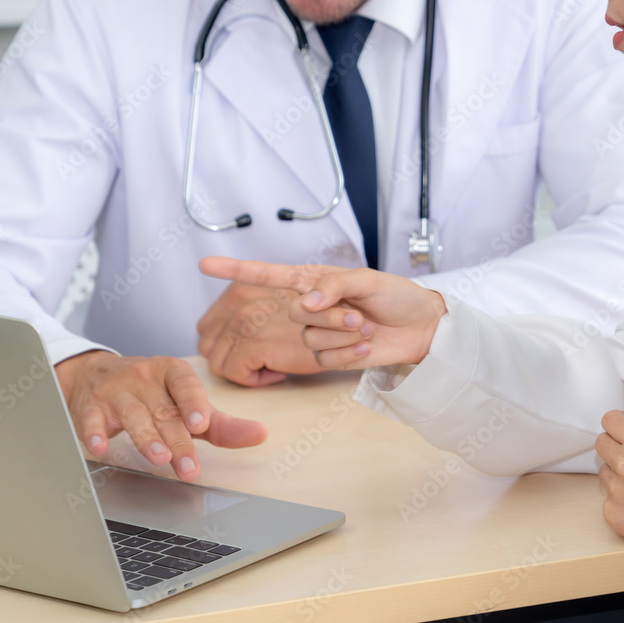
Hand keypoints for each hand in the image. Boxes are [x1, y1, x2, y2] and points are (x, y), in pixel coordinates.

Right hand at [56, 351, 267, 481]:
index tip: (201, 423)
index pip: (186, 385)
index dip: (194, 403)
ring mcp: (116, 391)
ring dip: (146, 438)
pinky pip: (91, 420)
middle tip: (189, 467)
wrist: (93, 374)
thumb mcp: (185, 402)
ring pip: (133, 415)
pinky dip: (94, 434)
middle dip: (178, 440)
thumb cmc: (151, 393)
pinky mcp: (90, 406)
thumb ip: (219, 423)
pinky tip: (101, 448)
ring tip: (160, 458)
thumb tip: (260, 434)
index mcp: (172, 372)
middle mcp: (145, 378)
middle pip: (164, 411)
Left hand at [197, 282, 323, 386]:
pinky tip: (279, 372)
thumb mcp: (278, 307)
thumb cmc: (321, 321)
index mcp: (241, 289)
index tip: (238, 350)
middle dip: (229, 358)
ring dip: (243, 370)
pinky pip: (234, 373)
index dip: (218, 344)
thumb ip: (251, 314)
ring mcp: (245, 321)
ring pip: (217, 361)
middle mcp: (239, 300)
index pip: (206, 324)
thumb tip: (217, 339)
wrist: (352, 326)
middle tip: (260, 361)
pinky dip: (256, 380)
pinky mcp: (254, 344)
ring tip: (272, 365)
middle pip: (207, 344)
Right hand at [199, 257, 446, 369]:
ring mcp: (316, 333)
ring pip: (309, 339)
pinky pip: (323, 358)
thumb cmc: (396, 296)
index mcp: (312, 281)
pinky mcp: (327, 356)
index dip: (235, 269)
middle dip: (330, 317)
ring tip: (366, 330)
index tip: (205, 264)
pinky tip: (364, 348)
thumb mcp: (367, 279)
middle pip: (293, 314)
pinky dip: (348, 354)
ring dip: (343, 336)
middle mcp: (309, 306)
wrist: (419, 328)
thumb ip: (334, 285)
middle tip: (359, 316)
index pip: (266, 274)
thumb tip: (306, 302)